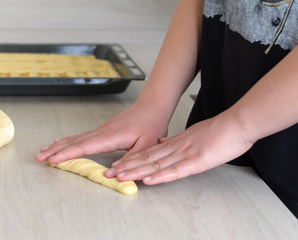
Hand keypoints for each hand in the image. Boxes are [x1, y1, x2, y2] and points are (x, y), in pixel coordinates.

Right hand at [35, 103, 168, 163]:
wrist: (152, 106)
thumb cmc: (151, 124)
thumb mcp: (146, 145)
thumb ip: (130, 160)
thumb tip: (111, 174)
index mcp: (111, 136)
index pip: (85, 147)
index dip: (67, 154)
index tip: (53, 160)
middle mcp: (102, 132)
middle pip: (74, 142)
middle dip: (56, 150)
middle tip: (39, 157)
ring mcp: (101, 129)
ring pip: (75, 138)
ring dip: (59, 145)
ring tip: (44, 150)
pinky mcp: (102, 130)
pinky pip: (81, 136)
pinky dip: (68, 140)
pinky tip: (61, 141)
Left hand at [105, 113, 254, 184]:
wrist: (236, 123)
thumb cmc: (218, 131)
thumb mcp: (192, 135)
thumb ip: (175, 141)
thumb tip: (161, 143)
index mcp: (174, 143)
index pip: (148, 153)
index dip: (131, 160)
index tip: (117, 164)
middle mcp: (175, 148)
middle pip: (146, 159)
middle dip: (126, 167)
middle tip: (109, 172)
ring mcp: (185, 154)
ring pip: (156, 165)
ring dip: (136, 171)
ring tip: (120, 176)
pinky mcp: (196, 161)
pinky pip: (175, 171)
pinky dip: (160, 176)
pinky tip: (148, 180)